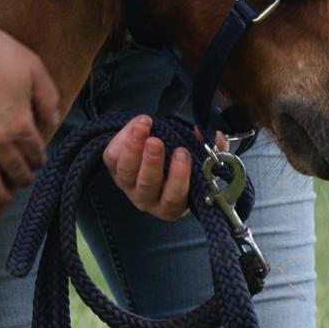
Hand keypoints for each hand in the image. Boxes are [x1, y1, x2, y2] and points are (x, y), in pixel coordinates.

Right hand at [0, 22, 60, 211]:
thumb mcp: (35, 69)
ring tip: (4, 196)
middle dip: (23, 177)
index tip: (39, 161)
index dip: (39, 159)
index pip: (35, 152)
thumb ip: (48, 99)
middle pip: (14, 170)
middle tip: (24, 178)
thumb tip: (53, 122)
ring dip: (0, 193)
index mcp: (21, 124)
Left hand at [102, 115, 228, 221]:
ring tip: (144, 124)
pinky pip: (111, 157)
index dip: (178, 176)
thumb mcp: (202, 164)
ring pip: (125, 171)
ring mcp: (128, 186)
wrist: (160, 162)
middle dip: (152, 162)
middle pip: (146, 184)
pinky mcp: (114, 171)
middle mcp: (147, 199)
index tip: (183, 153)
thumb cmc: (183, 167)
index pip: (173, 196)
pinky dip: (121, 139)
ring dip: (133, 146)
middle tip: (156, 141)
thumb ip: (213, 152)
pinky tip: (135, 125)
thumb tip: (217, 137)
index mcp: (172, 203)